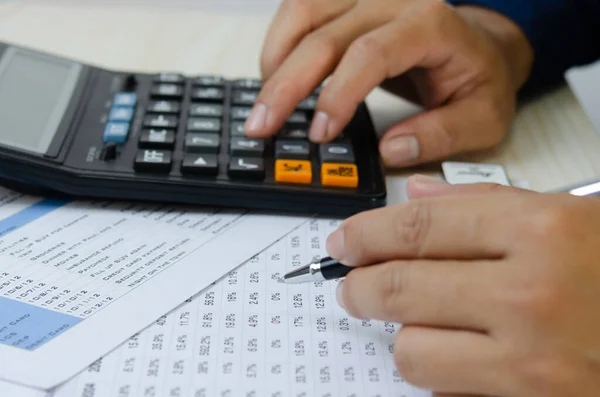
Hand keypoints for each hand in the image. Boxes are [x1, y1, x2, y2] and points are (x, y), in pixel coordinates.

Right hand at [244, 0, 532, 166]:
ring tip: (264, 104)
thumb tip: (392, 150)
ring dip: (275, 58)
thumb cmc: (479, 79)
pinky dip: (280, 43)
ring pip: (302, 11)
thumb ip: (443, 134)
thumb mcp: (483, 117)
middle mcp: (393, 1)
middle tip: (262, 126)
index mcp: (431, 24)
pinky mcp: (349, 2)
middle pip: (324, 34)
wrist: (480, 47)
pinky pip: (301, 10)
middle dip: (285, 83)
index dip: (337, 94)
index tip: (319, 134)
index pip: (370, 54)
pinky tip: (275, 75)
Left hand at [326, 175, 599, 395]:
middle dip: (359, 287)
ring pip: (411, 350)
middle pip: (398, 286)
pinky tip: (458, 353)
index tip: (342, 242)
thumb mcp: (569, 216)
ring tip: (419, 322)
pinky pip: (445, 390)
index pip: (417, 226)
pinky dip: (438, 371)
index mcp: (542, 229)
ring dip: (405, 335)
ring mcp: (533, 360)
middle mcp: (533, 293)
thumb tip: (415, 197)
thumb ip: (485, 204)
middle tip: (351, 284)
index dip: (365, 233)